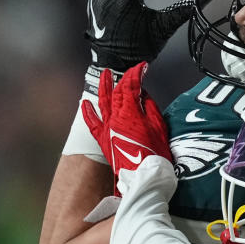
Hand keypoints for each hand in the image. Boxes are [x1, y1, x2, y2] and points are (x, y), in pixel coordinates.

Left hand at [81, 63, 171, 177]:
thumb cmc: (154, 155)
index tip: (142, 67)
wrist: (143, 176)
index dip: (136, 74)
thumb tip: (143, 96)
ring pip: (103, 102)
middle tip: (129, 72)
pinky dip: (87, 112)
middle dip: (124, 79)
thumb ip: (150, 108)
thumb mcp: (159, 127)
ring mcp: (107, 128)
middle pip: (117, 92)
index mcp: (130, 112)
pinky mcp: (103, 139)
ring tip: (105, 75)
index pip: (131, 86)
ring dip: (104, 86)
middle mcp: (115, 117)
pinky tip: (85, 103)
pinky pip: (92, 123)